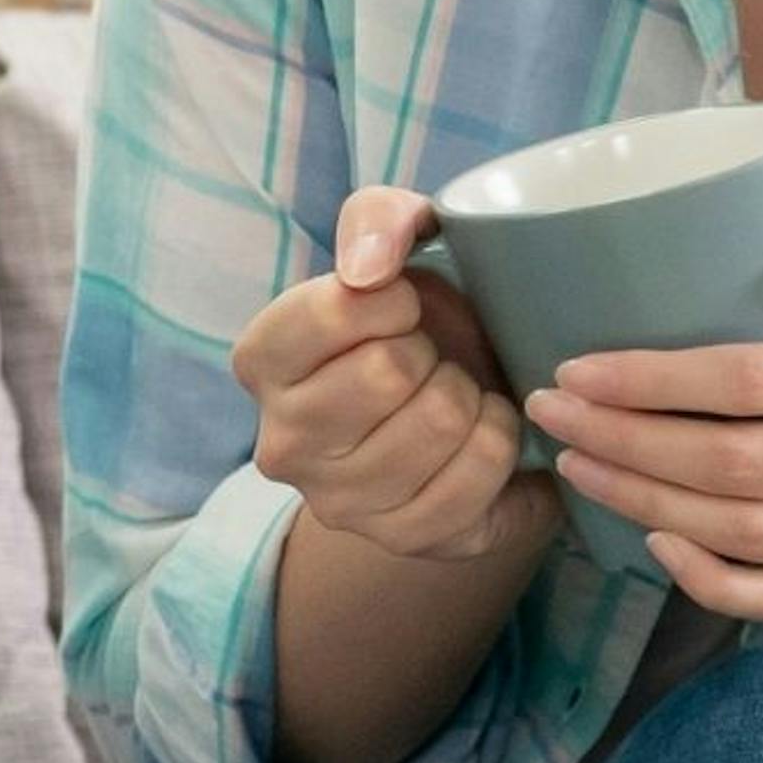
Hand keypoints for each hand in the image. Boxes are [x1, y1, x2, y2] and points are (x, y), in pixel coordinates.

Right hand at [233, 187, 552, 566]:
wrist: (466, 398)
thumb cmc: (420, 314)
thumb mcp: (397, 240)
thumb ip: (376, 222)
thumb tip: (368, 268)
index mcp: (262, 361)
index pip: (336, 311)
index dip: (393, 299)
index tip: (403, 306)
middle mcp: (282, 443)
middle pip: (389, 372)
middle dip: (433, 351)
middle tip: (431, 358)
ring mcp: (340, 502)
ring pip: (440, 424)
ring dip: (471, 395)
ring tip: (457, 393)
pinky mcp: (404, 540)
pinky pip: (478, 476)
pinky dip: (500, 440)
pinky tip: (481, 434)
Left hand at [518, 193, 762, 619]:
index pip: (755, 381)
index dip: (653, 382)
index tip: (573, 370)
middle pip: (735, 464)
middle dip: (624, 441)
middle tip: (550, 414)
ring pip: (742, 532)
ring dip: (641, 502)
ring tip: (575, 461)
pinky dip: (703, 578)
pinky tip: (648, 538)